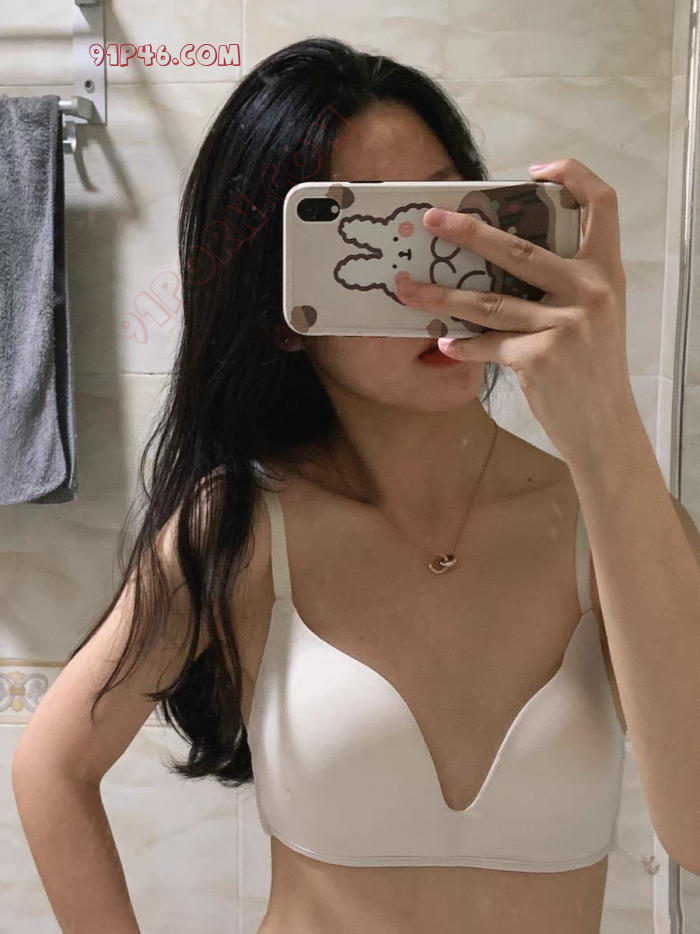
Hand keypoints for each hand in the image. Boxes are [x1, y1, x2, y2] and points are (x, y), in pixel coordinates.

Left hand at [395, 158, 638, 463]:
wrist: (605, 427)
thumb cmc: (593, 369)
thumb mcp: (596, 315)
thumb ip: (565, 284)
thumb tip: (500, 261)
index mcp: (605, 272)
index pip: (602, 204)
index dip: (573, 176)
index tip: (536, 170)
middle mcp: (589, 291)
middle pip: (518, 248)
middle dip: (467, 232)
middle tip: (430, 220)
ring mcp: (565, 323)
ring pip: (488, 301)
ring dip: (440, 295)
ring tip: (407, 289)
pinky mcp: (540, 356)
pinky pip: (487, 343)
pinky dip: (463, 345)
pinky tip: (444, 342)